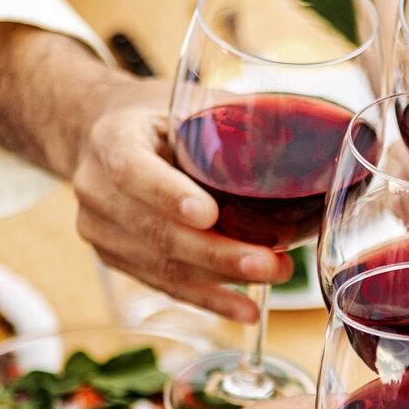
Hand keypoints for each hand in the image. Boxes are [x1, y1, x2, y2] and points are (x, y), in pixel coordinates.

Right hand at [70, 94, 291, 321]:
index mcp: (112, 138)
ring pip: (161, 265)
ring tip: (273, 279)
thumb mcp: (183, 100)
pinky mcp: (115, 257)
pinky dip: (208, 298)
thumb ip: (232, 115)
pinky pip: (163, 284)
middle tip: (270, 263)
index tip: (209, 214)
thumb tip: (312, 129)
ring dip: (220, 280)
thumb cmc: (154, 116)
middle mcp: (96, 189)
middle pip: (155, 231)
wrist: (95, 135)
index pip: (132, 170)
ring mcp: (101, 230)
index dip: (168, 195)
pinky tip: (245, 309)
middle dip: (217, 254)